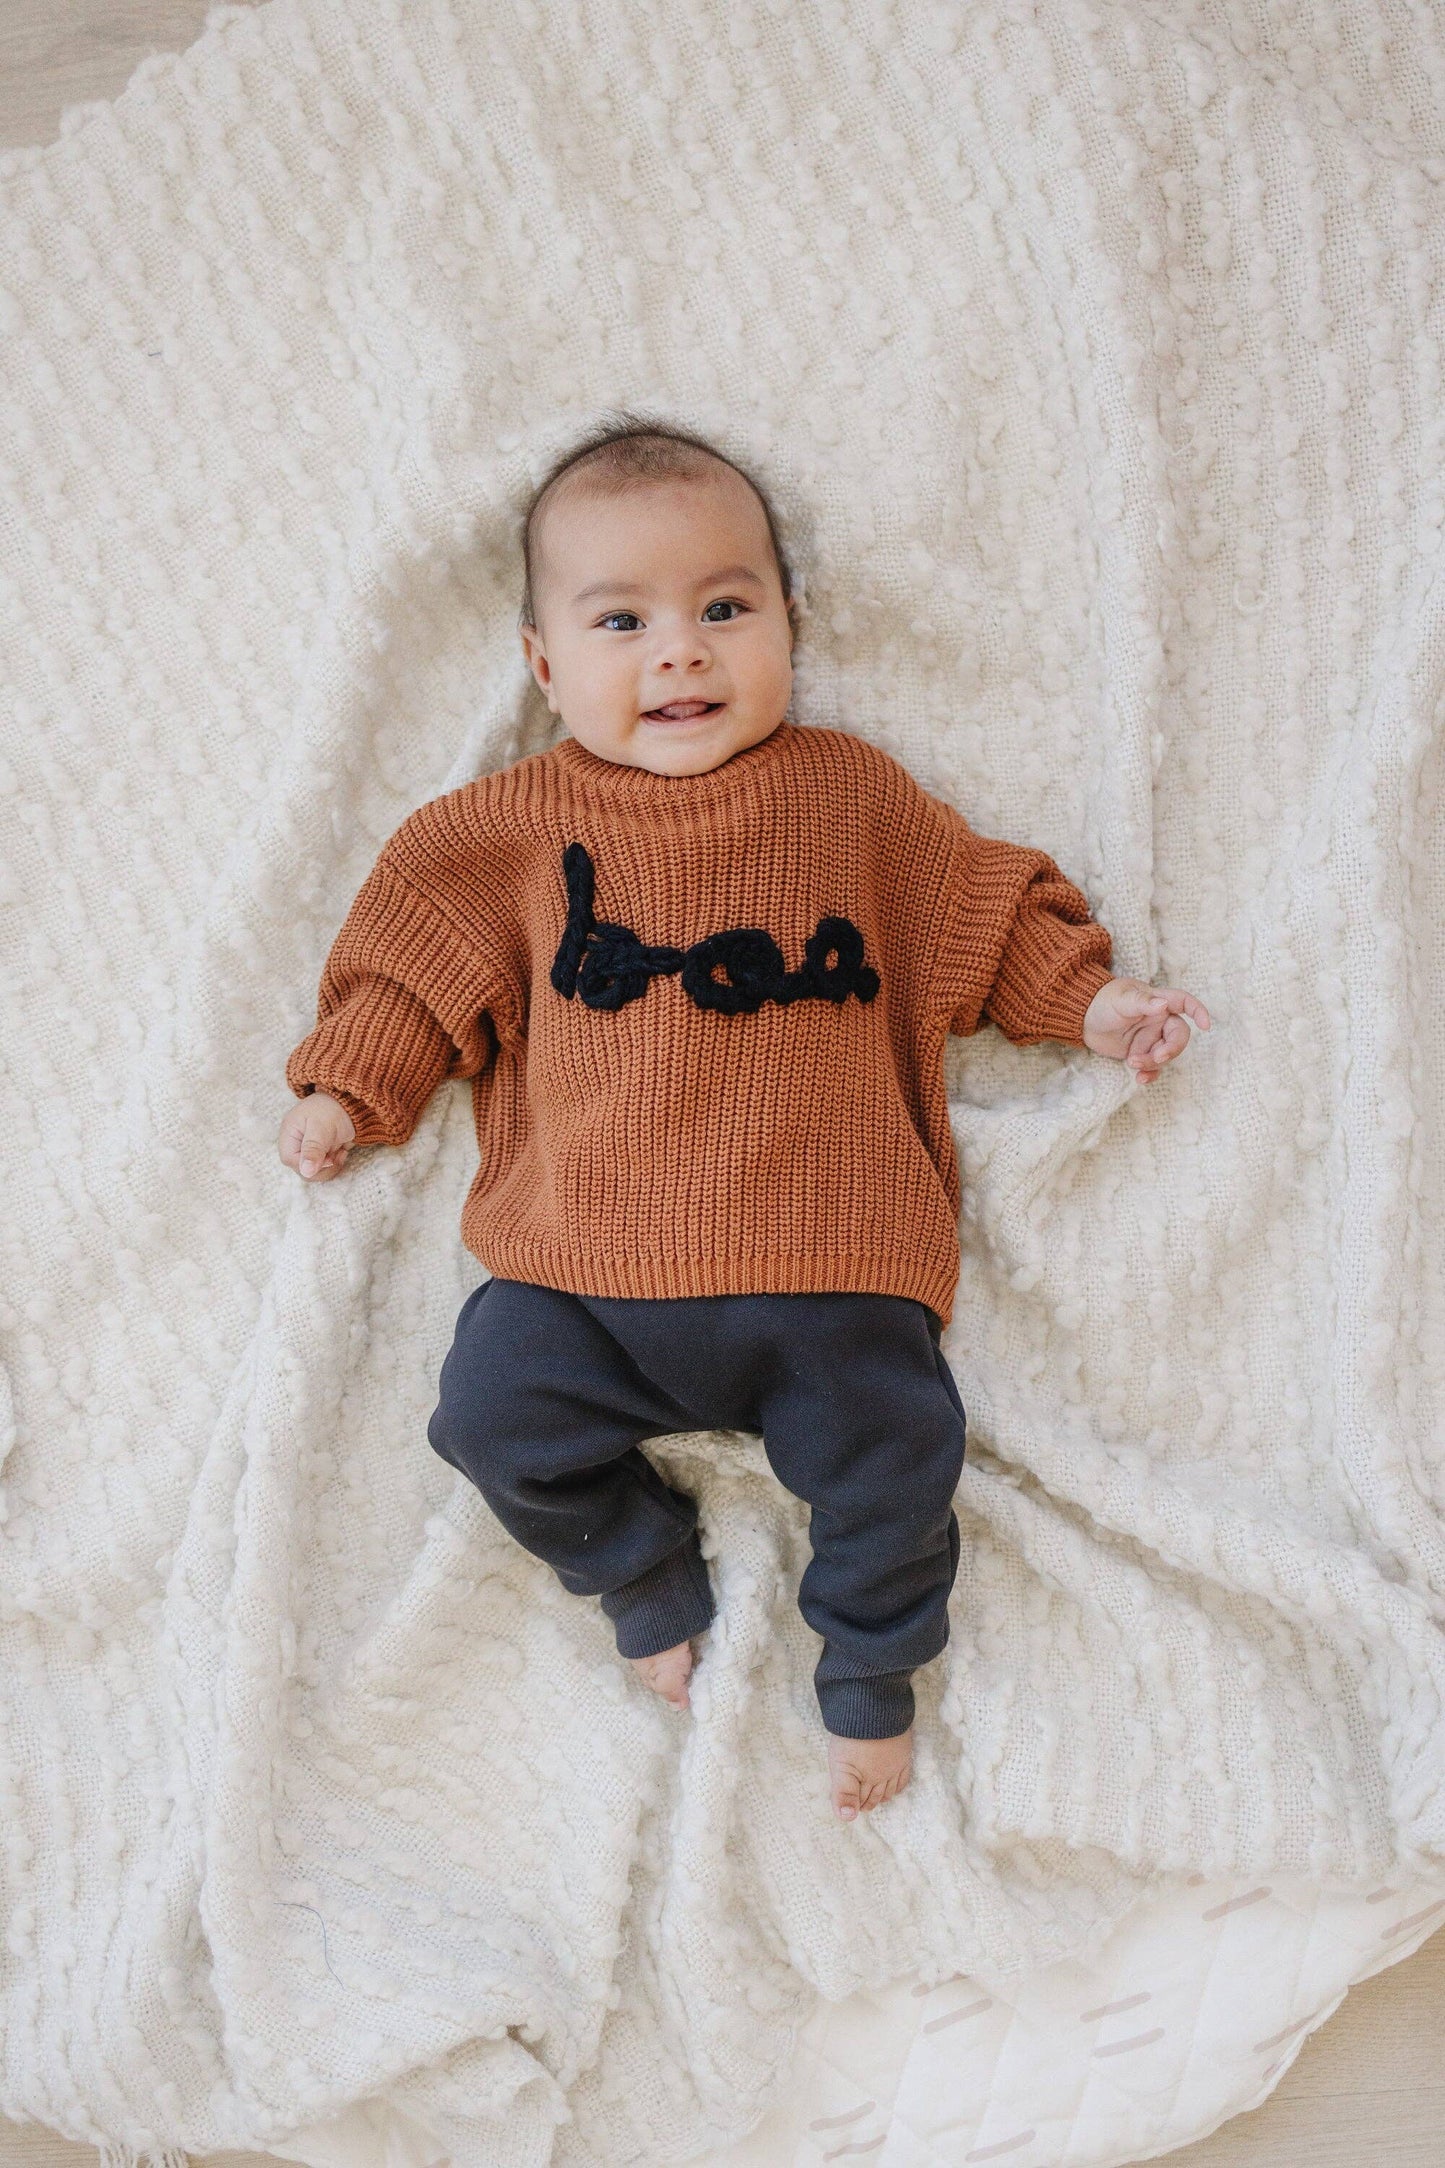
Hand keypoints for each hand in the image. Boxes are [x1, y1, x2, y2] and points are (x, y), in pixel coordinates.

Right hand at [278, 1092, 356, 1179]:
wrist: (353, 1103)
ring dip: (330, 1167)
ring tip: (340, 1152)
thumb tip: (306, 1172)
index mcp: (290, 1132)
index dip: (308, 1164)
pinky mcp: (320, 1152)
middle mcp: (296, 1142)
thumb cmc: (335, 1108)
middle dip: (322, 1167)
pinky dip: (334, 1164)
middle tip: (336, 1155)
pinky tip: (342, 1152)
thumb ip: (313, 1149)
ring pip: (313, 1172)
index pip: (290, 1159)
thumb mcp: (323, 1128)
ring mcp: (308, 1148)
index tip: (328, 1158)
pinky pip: (323, 1169)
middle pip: (301, 1169)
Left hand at [1082, 975, 1211, 1083]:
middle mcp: (1159, 1020)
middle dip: (1171, 1049)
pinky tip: (1140, 1078)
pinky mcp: (1141, 1052)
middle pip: (1179, 1036)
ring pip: (1165, 1055)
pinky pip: (1153, 1067)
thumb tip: (1162, 1005)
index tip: (1205, 1026)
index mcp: (1159, 1001)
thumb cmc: (1103, 1001)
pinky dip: (1150, 1074)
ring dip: (1153, 1063)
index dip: (1199, 1012)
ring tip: (1132, 1063)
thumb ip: (1142, 1002)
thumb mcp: (1121, 999)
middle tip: (1157, 1057)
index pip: (1185, 1003)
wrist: (1083, 1019)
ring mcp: (1151, 1038)